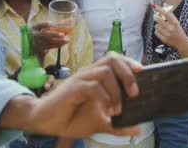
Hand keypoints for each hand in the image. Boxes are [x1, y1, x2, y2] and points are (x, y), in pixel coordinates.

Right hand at [0, 53, 142, 137]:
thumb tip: (137, 128)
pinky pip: (93, 86)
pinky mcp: (73, 88)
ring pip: (105, 71)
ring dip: (116, 91)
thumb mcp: (99, 123)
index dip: (129, 62)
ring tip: (117, 110)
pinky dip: (104, 99)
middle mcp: (89, 73)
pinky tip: (106, 112)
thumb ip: (117, 126)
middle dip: (128, 74)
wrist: (45, 121)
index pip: (115, 59)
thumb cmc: (70, 118)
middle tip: (134, 94)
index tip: (143, 72)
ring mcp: (80, 79)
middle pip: (112, 59)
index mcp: (95, 77)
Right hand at [32, 22, 68, 55]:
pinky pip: (50, 47)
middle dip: (54, 34)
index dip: (44, 24)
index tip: (51, 23)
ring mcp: (37, 42)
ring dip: (58, 41)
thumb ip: (52, 25)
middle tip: (63, 34)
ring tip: (67, 40)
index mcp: (35, 27)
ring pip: (48, 41)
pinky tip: (63, 43)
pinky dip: (57, 45)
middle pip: (44, 34)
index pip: (39, 25)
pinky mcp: (40, 48)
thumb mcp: (43, 27)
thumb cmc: (41, 32)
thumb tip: (67, 22)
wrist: (33, 44)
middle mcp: (35, 35)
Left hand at [151, 4, 187, 49]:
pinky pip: (156, 32)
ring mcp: (167, 34)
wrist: (182, 42)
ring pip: (156, 26)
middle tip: (156, 16)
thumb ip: (170, 14)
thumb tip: (164, 4)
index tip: (154, 6)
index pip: (166, 14)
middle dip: (156, 17)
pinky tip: (162, 31)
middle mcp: (171, 28)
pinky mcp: (164, 39)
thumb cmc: (178, 30)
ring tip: (161, 26)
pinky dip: (157, 31)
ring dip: (157, 25)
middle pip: (159, 20)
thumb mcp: (176, 22)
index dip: (159, 9)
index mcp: (175, 23)